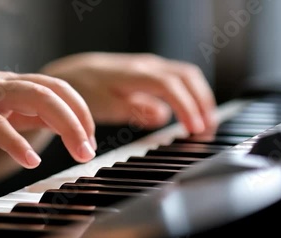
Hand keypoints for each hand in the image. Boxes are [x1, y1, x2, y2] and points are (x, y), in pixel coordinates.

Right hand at [0, 71, 96, 168]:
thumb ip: (21, 114)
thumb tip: (51, 124)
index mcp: (9, 84)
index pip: (57, 88)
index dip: (79, 110)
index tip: (89, 138)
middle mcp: (0, 84)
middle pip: (52, 90)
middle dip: (79, 119)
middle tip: (90, 150)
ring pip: (34, 97)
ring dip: (64, 124)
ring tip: (79, 153)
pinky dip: (16, 142)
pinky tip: (31, 161)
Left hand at [41, 52, 217, 132]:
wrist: (73, 74)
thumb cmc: (86, 90)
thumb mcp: (105, 105)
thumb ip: (135, 110)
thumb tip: (163, 115)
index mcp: (136, 74)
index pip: (170, 86)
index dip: (186, 107)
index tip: (194, 129)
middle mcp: (147, 66)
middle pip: (187, 76)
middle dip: (202, 101)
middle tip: (207, 128)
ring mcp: (151, 66)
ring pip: (186, 76)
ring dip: (199, 97)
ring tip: (204, 122)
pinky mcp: (151, 72)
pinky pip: (179, 79)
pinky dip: (190, 94)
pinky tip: (189, 112)